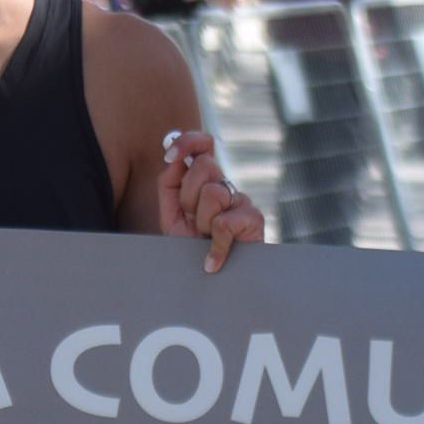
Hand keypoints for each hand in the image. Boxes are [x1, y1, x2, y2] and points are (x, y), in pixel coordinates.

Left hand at [158, 129, 262, 271]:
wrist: (209, 281)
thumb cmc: (189, 248)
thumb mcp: (171, 214)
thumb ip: (169, 183)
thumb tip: (176, 158)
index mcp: (204, 180)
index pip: (203, 144)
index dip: (187, 142)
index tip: (170, 156)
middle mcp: (225, 185)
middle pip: (205, 166)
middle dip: (188, 197)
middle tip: (192, 222)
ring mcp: (242, 201)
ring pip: (213, 193)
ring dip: (201, 222)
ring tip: (204, 239)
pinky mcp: (254, 219)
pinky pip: (224, 223)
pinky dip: (214, 246)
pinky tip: (212, 260)